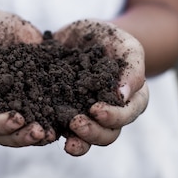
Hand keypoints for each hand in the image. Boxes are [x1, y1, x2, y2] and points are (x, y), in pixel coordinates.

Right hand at [0, 12, 56, 146]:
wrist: (3, 26)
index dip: (0, 125)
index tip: (18, 119)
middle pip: (4, 134)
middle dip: (22, 136)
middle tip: (40, 132)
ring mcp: (13, 109)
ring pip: (22, 131)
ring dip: (37, 136)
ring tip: (52, 134)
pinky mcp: (33, 102)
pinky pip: (41, 118)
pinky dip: (51, 123)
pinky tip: (63, 123)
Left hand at [53, 20, 148, 155]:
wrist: (79, 36)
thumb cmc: (110, 39)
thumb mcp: (126, 46)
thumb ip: (131, 68)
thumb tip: (122, 96)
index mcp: (131, 99)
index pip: (127, 115)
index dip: (113, 116)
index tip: (96, 109)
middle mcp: (111, 114)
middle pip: (107, 134)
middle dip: (93, 132)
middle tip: (76, 122)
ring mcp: (87, 117)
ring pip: (86, 139)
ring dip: (78, 142)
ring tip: (67, 141)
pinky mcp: (64, 115)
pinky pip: (61, 131)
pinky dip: (54, 134)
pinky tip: (45, 134)